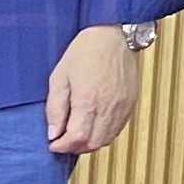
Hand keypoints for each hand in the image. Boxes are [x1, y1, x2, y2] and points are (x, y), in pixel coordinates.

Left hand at [44, 26, 140, 155]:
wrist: (115, 35)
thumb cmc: (86, 51)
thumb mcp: (60, 77)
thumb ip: (55, 108)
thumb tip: (53, 132)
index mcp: (88, 101)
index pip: (76, 139)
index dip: (62, 146)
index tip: (53, 143)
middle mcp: (108, 108)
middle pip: (92, 144)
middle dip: (74, 147)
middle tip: (63, 140)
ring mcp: (122, 108)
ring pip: (106, 140)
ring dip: (89, 143)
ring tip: (77, 133)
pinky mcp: (131, 104)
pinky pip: (117, 130)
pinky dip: (104, 134)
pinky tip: (93, 125)